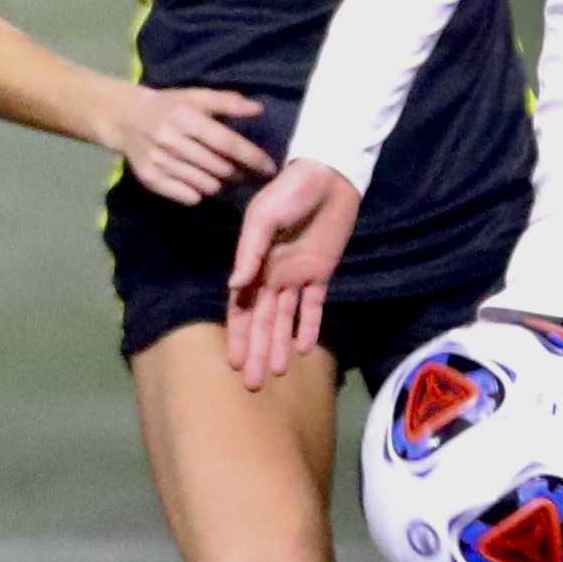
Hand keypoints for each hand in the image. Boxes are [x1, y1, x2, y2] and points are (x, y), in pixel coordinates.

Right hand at [106, 86, 273, 206]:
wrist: (125, 119)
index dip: (252, 157)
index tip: (270, 168)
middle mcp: (171, 141)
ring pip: (207, 186)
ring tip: (226, 178)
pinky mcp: (151, 180)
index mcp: (185, 118)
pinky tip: (202, 182)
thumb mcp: (195, 97)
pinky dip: (201, 193)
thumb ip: (227, 102)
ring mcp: (160, 163)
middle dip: (241, 174)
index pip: (227, 143)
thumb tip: (259, 109)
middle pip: (220, 168)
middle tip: (249, 174)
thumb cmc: (168, 106)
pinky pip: (189, 197)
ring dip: (223, 185)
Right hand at [225, 159, 361, 386]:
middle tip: (253, 385)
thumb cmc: (290, 191)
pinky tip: (305, 349)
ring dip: (280, 345)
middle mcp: (272, 274)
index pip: (242, 307)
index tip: (234, 363)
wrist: (329, 176)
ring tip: (277, 374)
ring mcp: (297, 276)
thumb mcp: (263, 217)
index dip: (238, 335)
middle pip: (263, 321)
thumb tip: (234, 285)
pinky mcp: (321, 273)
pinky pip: (313, 306)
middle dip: (257, 351)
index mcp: (254, 263)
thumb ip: (250, 251)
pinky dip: (309, 326)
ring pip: (285, 319)